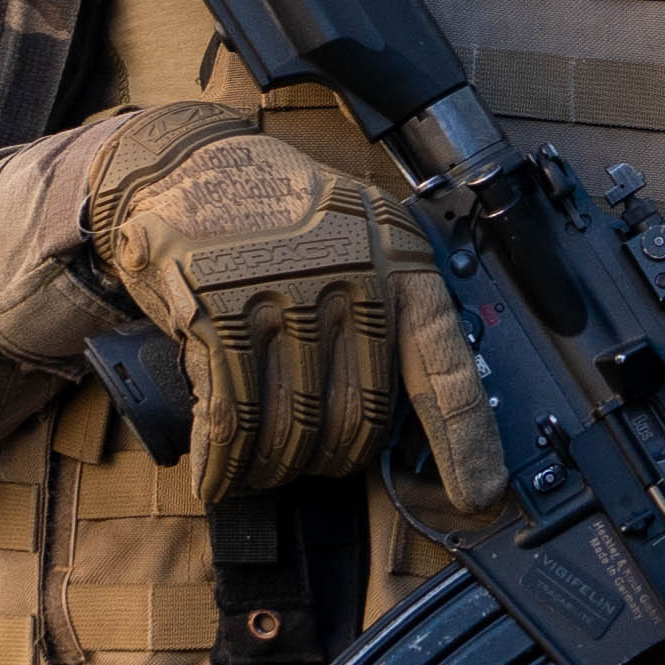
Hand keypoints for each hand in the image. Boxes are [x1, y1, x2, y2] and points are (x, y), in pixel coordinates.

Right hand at [76, 105, 509, 506]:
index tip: (478, 498)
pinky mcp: (216, 311)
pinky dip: (225, 463)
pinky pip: (232, 419)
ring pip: (294, 429)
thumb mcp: (363, 241)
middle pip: (360, 420)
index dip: (465, 444)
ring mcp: (281, 293)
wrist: (185, 166)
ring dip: (274, 468)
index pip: (446, 369)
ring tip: (260, 470)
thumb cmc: (282, 218)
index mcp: (402, 264)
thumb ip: (390, 315)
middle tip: (310, 460)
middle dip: (334, 459)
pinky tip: (219, 477)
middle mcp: (351, 278)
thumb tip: (415, 426)